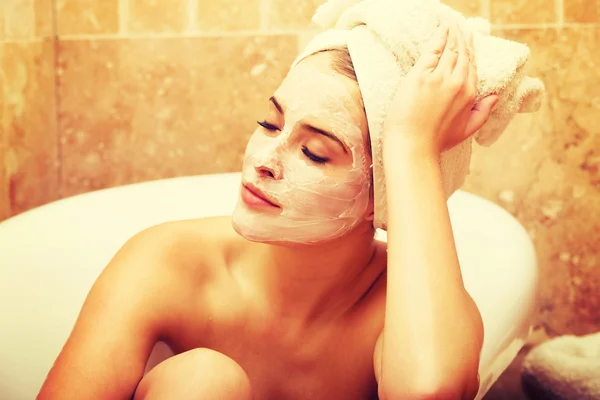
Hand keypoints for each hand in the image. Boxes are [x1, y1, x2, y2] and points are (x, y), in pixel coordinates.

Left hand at [382, 22, 499, 155]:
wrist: (413, 146)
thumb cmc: (436, 141)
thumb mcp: (467, 129)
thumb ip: (483, 112)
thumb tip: (495, 97)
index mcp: (469, 93)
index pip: (471, 65)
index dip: (469, 51)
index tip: (468, 40)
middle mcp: (457, 82)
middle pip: (462, 53)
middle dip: (462, 38)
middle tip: (459, 27)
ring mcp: (439, 78)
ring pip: (449, 49)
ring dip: (451, 34)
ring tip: (450, 25)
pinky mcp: (420, 76)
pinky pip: (433, 50)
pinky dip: (439, 37)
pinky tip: (441, 28)